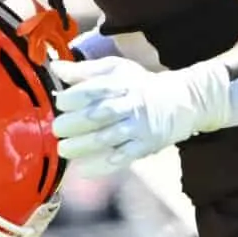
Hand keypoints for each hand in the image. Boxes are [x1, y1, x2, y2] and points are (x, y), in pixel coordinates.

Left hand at [48, 54, 229, 176]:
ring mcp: (139, 127)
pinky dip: (103, 165)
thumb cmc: (140, 85)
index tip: (60, 104)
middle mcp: (130, 104)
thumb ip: (84, 71)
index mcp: (121, 82)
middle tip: (57, 129)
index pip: (94, 90)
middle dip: (74, 123)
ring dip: (83, 146)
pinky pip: (123, 158)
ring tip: (64, 150)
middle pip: (99, 115)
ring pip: (108, 138)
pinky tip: (84, 169)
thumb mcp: (116, 69)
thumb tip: (55, 67)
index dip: (73, 98)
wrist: (182, 102)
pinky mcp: (145, 146)